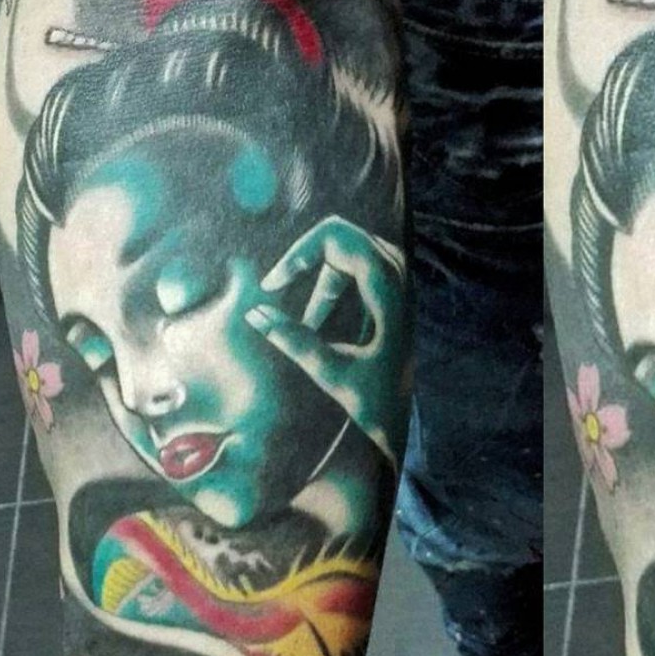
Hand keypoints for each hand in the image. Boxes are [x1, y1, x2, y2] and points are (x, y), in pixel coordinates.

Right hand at [247, 216, 407, 464]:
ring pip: (350, 250)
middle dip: (306, 257)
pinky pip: (357, 265)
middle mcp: (399, 280)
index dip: (301, 252)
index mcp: (390, 296)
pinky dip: (331, 282)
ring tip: (304, 318)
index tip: (273, 284)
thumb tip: (254, 313)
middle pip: (344, 236)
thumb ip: (294, 342)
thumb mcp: (331, 374)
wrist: (400, 419)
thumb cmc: (372, 402)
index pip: (342, 240)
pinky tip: (314, 318)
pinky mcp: (392, 294)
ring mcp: (398, 284)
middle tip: (278, 288)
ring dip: (319, 274)